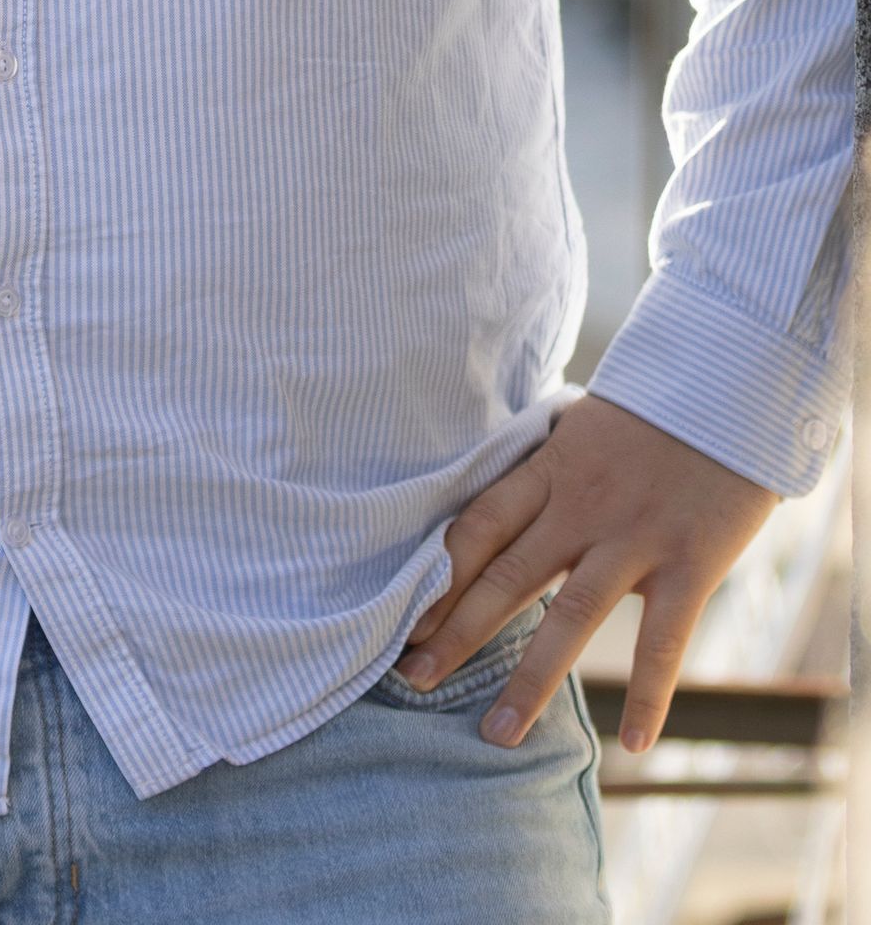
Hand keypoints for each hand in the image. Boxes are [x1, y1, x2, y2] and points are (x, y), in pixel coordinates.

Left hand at [393, 394, 777, 751]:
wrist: (729, 386)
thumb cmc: (651, 413)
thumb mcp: (580, 432)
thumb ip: (545, 477)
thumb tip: (501, 512)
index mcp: (550, 473)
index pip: (478, 529)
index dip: (438, 578)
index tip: (402, 621)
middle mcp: (581, 508)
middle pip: (506, 577)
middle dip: (455, 633)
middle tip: (411, 682)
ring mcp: (634, 538)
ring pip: (570, 616)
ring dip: (530, 680)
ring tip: (498, 735)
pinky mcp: (690, 564)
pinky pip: (664, 640)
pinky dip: (648, 695)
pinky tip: (632, 744)